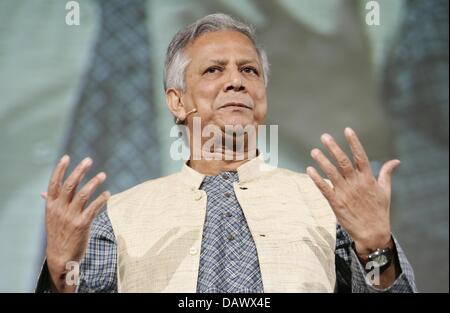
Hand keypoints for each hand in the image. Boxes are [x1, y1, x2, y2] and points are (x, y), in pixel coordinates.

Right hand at [41, 155, 109, 291]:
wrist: (60, 256)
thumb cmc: (58, 234)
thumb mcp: (51, 217)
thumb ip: (52, 203)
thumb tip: (43, 192)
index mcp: (51, 205)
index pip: (54, 183)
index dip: (60, 169)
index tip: (67, 157)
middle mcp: (60, 209)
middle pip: (70, 185)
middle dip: (79, 171)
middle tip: (89, 160)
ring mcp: (70, 216)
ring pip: (83, 194)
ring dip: (94, 183)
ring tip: (103, 174)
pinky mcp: (82, 224)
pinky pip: (93, 208)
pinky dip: (101, 199)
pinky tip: (107, 193)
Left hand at [306, 127, 399, 254]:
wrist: (373, 233)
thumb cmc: (379, 211)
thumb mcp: (385, 191)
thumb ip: (387, 174)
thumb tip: (396, 161)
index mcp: (368, 179)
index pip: (361, 156)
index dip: (354, 142)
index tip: (347, 130)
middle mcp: (356, 183)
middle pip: (343, 162)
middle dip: (334, 148)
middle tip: (324, 136)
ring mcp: (345, 193)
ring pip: (332, 173)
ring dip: (322, 161)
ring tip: (314, 151)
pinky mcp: (336, 203)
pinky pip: (324, 189)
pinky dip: (316, 179)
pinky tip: (309, 170)